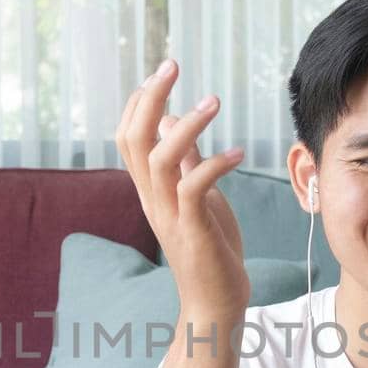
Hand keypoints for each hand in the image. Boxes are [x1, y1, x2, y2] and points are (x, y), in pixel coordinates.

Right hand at [115, 58, 249, 315]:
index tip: (162, 74)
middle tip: (172, 65)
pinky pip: (193, 188)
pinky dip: (215, 164)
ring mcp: (169, 214)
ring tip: (214, 101)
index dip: (139, 102)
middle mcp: (152, 198)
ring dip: (187, 125)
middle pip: (134, 139)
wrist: (215, 303)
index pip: (128, 136)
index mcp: (150, 189)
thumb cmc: (210, 248)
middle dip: (150, 97)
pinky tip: (239, 153)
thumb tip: (176, 121)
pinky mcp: (192, 230)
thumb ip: (186, 162)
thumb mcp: (198, 196)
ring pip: (160, 159)